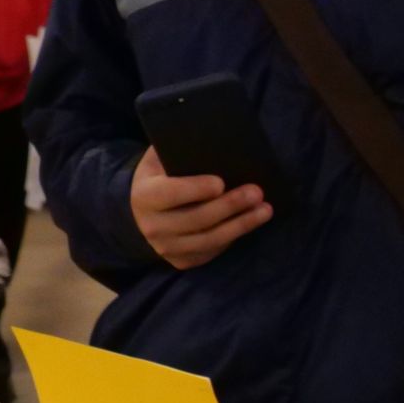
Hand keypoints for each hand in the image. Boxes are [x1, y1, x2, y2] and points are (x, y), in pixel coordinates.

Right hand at [129, 146, 271, 269]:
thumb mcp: (157, 163)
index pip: (170, 194)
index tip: (221, 182)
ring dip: (242, 224)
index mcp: (145, 197)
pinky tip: (250, 223)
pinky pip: (212, 250)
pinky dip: (234, 237)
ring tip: (265, 210)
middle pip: (197, 218)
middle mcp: (153, 226)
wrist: (139, 215)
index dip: (195, 189)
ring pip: (210, 239)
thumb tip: (212, 141)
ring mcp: (167, 248)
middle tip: (257, 192)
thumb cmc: (157, 180)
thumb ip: (177, 153)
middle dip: (230, 205)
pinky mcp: (181, 261)